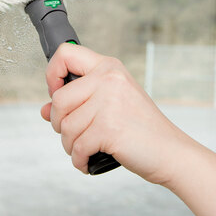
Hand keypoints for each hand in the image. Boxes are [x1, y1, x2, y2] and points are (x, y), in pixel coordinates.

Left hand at [41, 43, 190, 184]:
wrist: (172, 152)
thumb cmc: (142, 128)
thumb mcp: (111, 103)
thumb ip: (78, 102)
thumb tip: (44, 110)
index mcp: (109, 67)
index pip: (66, 53)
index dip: (53, 73)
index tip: (56, 91)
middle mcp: (108, 79)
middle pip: (58, 98)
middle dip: (58, 121)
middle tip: (72, 132)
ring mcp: (108, 102)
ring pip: (65, 126)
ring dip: (70, 144)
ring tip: (83, 149)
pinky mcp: (108, 128)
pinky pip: (77, 146)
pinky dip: (79, 159)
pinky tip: (87, 161)